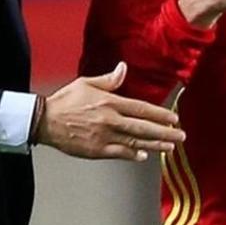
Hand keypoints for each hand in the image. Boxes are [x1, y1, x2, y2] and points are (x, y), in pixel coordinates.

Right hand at [37, 62, 185, 161]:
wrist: (45, 120)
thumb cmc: (65, 100)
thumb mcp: (86, 83)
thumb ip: (109, 79)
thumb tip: (124, 68)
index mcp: (110, 102)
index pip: (142, 109)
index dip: (160, 114)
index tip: (174, 118)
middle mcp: (110, 120)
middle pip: (144, 128)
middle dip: (165, 132)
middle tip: (181, 135)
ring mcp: (104, 137)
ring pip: (135, 143)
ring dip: (155, 145)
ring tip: (169, 148)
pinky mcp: (96, 150)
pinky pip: (120, 153)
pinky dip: (133, 155)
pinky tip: (144, 156)